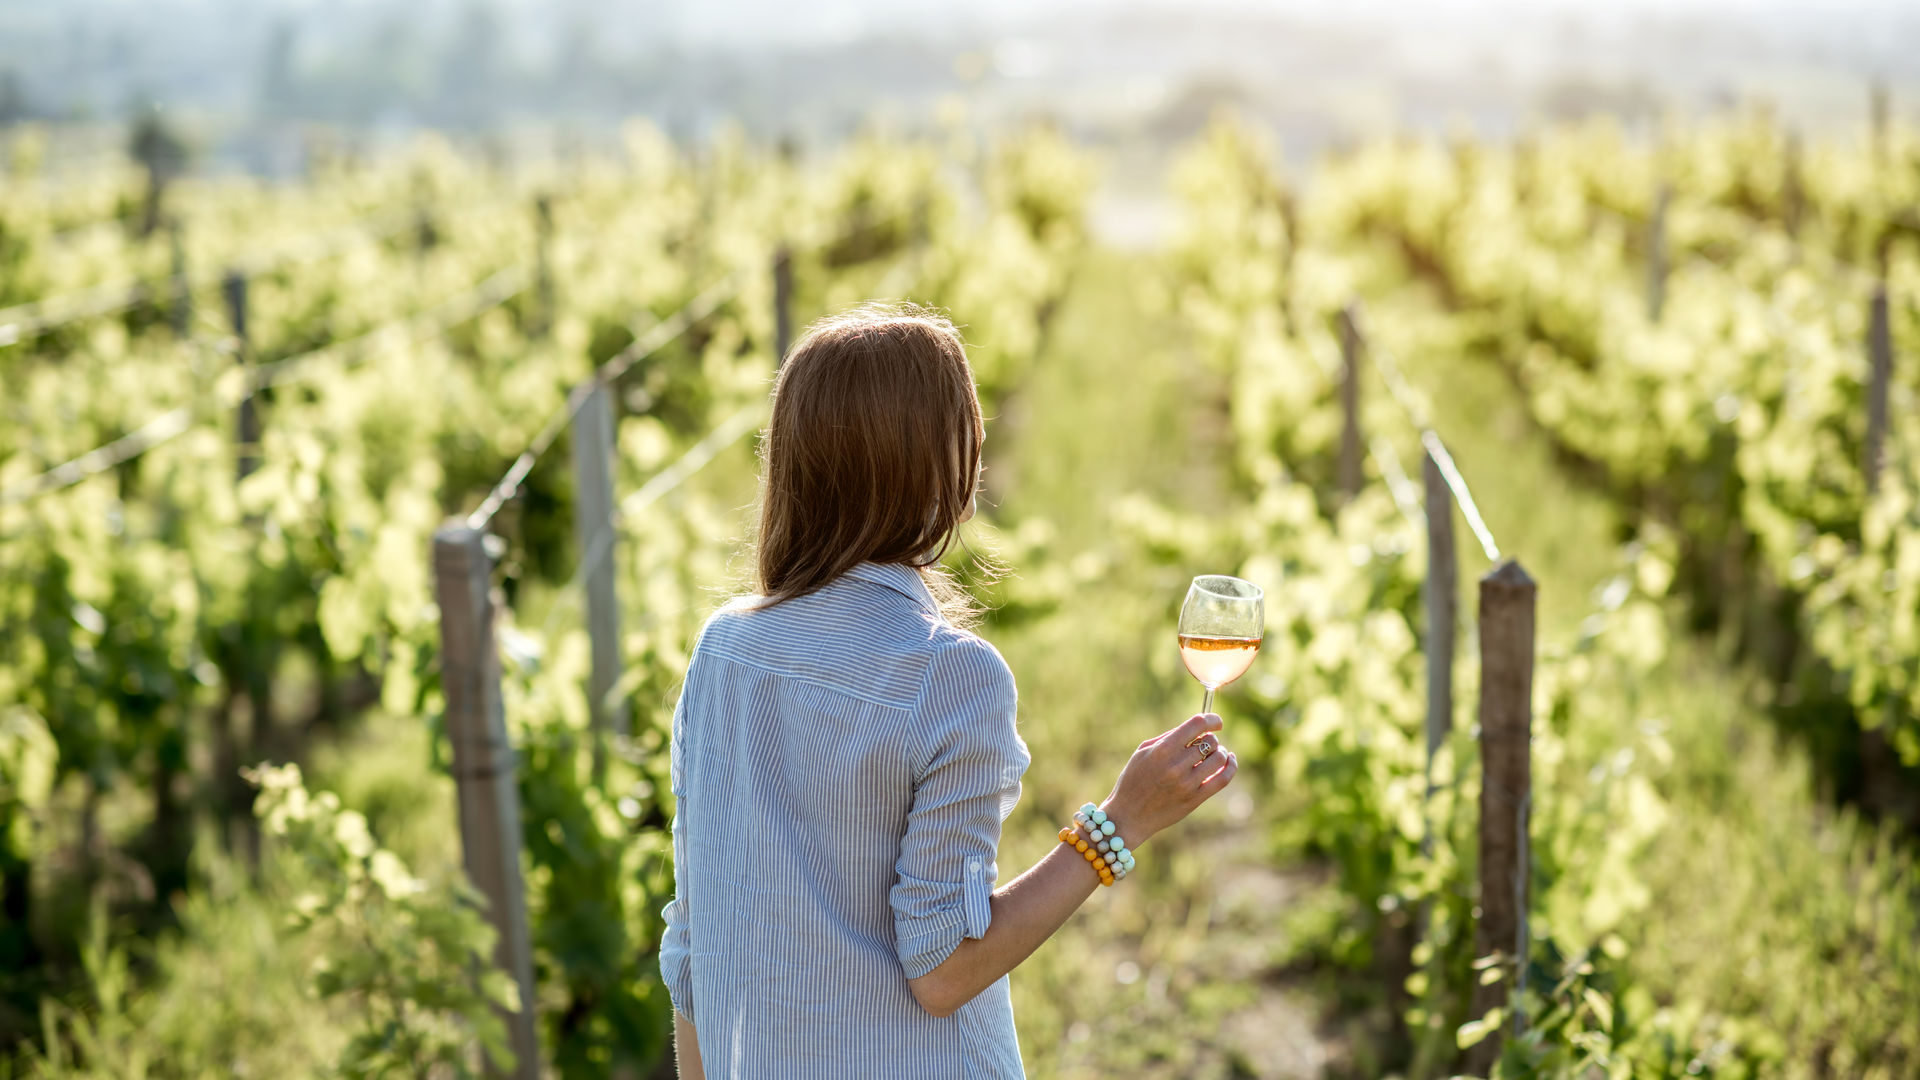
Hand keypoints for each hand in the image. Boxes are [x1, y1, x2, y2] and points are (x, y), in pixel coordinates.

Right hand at [1099, 712, 1237, 847]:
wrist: (1128, 815)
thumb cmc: (1133, 780)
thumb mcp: (1143, 752)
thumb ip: (1168, 737)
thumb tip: (1196, 728)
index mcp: (1162, 750)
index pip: (1197, 725)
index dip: (1212, 719)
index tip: (1217, 722)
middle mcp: (1176, 766)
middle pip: (1210, 741)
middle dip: (1211, 739)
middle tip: (1204, 744)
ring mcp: (1187, 784)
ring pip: (1219, 758)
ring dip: (1220, 752)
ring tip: (1214, 754)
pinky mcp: (1194, 799)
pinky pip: (1222, 779)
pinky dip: (1231, 767)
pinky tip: (1230, 760)